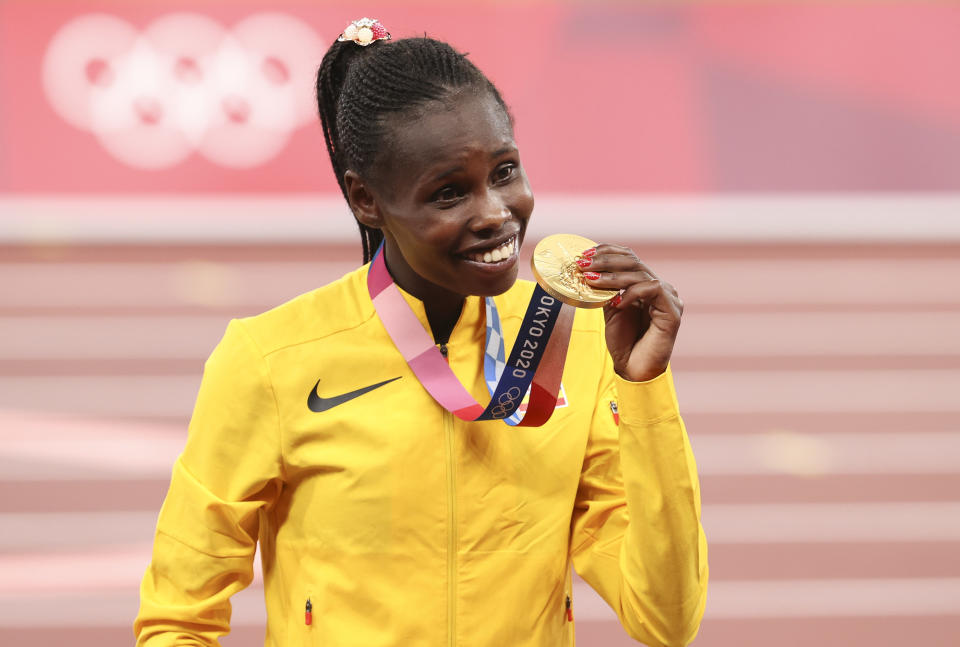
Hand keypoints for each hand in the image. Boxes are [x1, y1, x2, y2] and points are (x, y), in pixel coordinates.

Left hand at [578, 244, 682, 381]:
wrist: (634, 370)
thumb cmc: (624, 342)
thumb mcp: (610, 309)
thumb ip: (605, 290)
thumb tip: (588, 270)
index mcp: (645, 285)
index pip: (630, 257)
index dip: (608, 251)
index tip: (584, 255)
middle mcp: (660, 287)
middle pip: (634, 261)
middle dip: (605, 260)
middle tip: (583, 263)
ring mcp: (669, 297)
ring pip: (640, 274)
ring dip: (611, 276)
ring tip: (590, 280)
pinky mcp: (673, 311)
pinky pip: (652, 289)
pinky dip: (631, 293)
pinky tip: (615, 303)